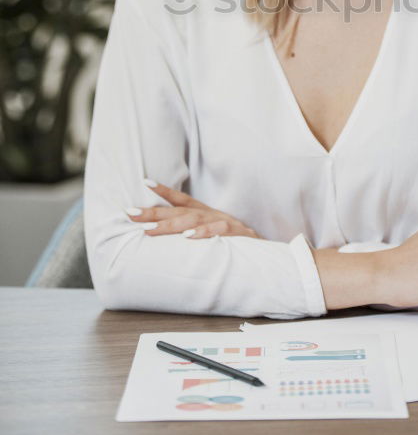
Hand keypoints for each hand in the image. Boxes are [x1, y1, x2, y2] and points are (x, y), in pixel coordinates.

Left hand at [125, 181, 262, 239]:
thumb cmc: (238, 242)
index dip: (164, 190)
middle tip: (130, 214)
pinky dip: (202, 234)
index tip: (144, 181)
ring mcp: (224, 222)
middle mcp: (212, 214)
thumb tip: (171, 236)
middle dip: (153, 212)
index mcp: (206, 213)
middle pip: (179, 211)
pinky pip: (217, 231)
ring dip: (171, 224)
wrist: (268, 252)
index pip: (183, 199)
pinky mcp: (236, 234)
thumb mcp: (215, 232)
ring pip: (193, 220)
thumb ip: (196, 231)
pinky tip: (187, 237)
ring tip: (150, 229)